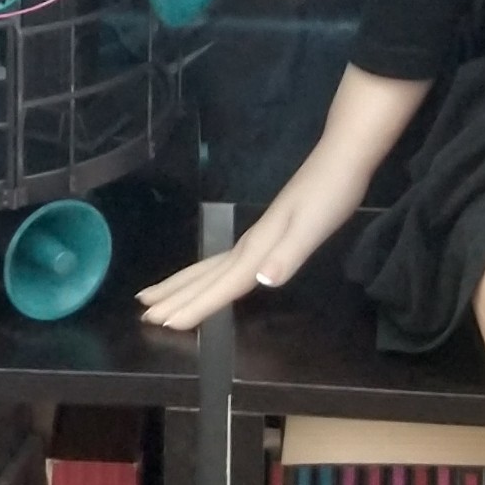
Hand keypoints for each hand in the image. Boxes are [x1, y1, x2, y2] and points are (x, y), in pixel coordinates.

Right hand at [137, 152, 377, 332]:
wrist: (340, 159)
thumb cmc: (330, 195)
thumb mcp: (313, 228)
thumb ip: (288, 255)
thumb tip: (261, 281)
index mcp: (257, 248)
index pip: (223, 284)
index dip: (197, 306)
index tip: (166, 325)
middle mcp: (249, 244)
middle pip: (205, 276)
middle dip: (174, 297)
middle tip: (144, 316)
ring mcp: (255, 238)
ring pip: (209, 267)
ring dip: (181, 284)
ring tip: (153, 296)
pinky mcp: (265, 234)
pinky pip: (223, 262)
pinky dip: (206, 274)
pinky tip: (207, 277)